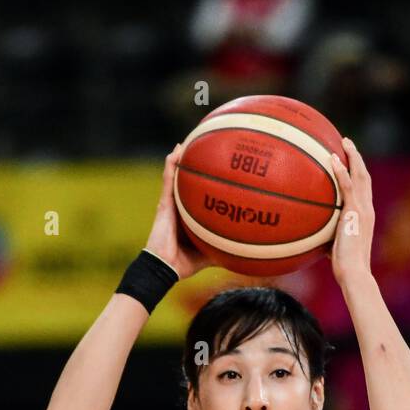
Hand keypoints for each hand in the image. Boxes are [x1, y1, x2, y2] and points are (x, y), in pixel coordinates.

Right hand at [145, 143, 213, 280]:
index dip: (206, 183)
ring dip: (182, 158)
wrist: (164, 268)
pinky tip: (176, 151)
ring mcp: (170, 204)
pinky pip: (168, 180)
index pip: (198, 196)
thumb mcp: (210, 255)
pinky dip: (171, 165)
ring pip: (177, 176)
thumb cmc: (184, 264)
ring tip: (191, 140)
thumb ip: (225, 250)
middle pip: (188, 182)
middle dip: (195, 166)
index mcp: (189, 217)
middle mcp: (180, 207)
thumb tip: (246, 253)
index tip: (220, 169)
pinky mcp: (163, 204)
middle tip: (207, 147)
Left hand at [329, 136, 374, 283]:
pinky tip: (332, 158)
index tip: (350, 161)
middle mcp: (367, 209)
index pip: (363, 189)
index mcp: (365, 216)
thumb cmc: (345, 268)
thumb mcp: (335, 248)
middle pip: (365, 176)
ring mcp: (362, 209)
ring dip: (352, 156)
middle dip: (357, 158)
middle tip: (347, 144)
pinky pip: (347, 186)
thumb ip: (328, 237)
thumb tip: (312, 237)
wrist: (354, 273)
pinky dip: (340, 170)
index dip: (358, 173)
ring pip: (360, 175)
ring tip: (344, 142)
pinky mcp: (355, 212)